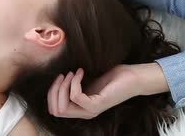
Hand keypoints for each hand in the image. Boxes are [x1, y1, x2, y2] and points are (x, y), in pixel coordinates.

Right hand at [47, 64, 168, 118]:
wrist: (132, 77)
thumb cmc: (112, 78)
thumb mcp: (88, 82)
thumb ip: (74, 85)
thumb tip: (57, 78)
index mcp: (81, 109)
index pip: (54, 110)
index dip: (52, 93)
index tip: (60, 76)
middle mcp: (85, 112)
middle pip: (56, 110)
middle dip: (54, 90)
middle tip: (64, 74)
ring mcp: (91, 110)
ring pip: (63, 107)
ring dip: (64, 86)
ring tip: (72, 73)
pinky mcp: (97, 105)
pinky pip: (76, 97)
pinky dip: (74, 82)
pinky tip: (81, 72)